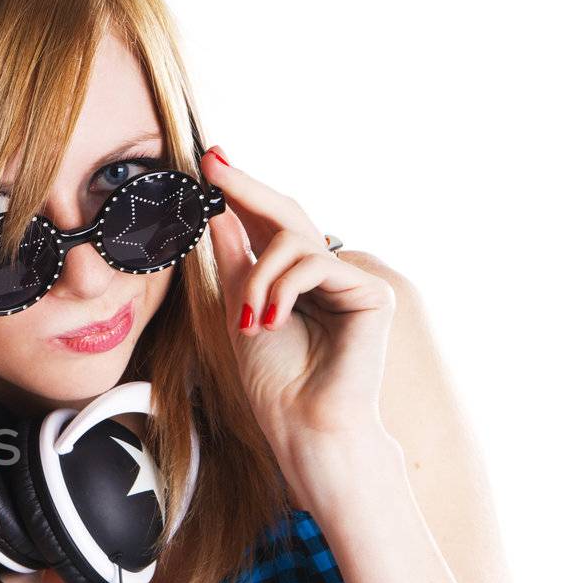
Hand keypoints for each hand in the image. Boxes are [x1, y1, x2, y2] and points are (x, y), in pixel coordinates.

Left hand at [202, 148, 397, 471]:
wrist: (301, 423)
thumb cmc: (273, 379)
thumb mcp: (239, 307)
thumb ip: (234, 258)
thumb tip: (216, 207)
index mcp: (292, 279)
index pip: (266, 225)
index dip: (239, 193)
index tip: (210, 159)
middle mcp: (325, 274)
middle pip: (287, 215)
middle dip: (246, 189)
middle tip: (214, 163)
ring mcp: (351, 281)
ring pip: (294, 243)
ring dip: (259, 276)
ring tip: (251, 319)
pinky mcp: (373, 293)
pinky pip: (316, 264)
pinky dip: (284, 288)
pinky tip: (273, 320)